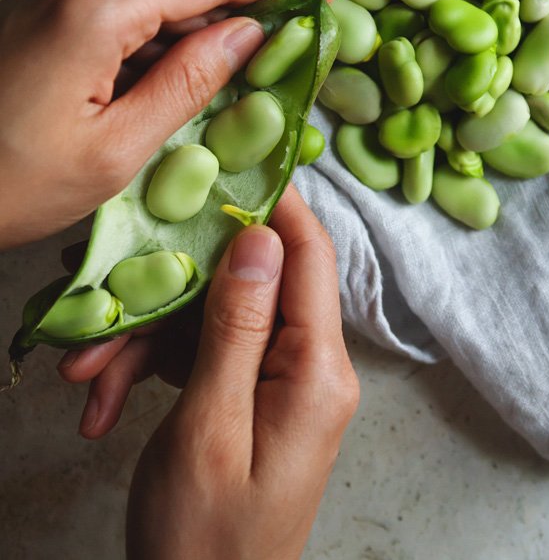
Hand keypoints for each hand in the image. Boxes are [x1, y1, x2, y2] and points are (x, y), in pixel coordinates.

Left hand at [0, 0, 323, 248]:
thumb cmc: (10, 182)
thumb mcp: (117, 150)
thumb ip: (190, 83)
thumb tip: (250, 34)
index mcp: (96, 7)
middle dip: (232, 25)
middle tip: (282, 61)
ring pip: (150, 6)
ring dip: (188, 43)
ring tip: (220, 94)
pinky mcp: (42, 1)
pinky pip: (118, 14)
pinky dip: (149, 46)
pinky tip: (162, 90)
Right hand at [124, 185, 358, 559]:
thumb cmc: (206, 538)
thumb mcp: (210, 426)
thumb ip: (237, 327)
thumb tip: (260, 237)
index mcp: (318, 371)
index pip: (308, 257)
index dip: (272, 205)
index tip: (225, 168)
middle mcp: (310, 368)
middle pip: (246, 289)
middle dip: (172, 294)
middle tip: (107, 304)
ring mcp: (280, 382)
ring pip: (213, 322)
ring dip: (147, 341)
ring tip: (88, 377)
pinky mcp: (250, 397)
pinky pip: (205, 356)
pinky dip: (153, 369)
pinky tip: (106, 399)